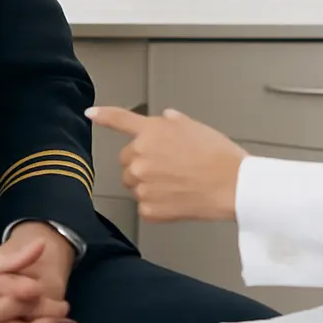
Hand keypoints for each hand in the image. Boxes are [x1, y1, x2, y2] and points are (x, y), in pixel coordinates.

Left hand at [87, 106, 247, 222]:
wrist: (232, 185)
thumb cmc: (218, 155)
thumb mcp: (194, 126)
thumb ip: (172, 122)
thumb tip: (166, 121)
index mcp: (151, 131)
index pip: (119, 119)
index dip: (103, 115)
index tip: (91, 114)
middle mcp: (141, 155)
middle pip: (127, 160)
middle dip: (141, 162)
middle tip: (168, 166)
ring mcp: (142, 184)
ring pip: (134, 184)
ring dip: (147, 183)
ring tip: (176, 183)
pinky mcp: (148, 209)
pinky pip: (144, 206)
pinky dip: (157, 204)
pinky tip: (177, 199)